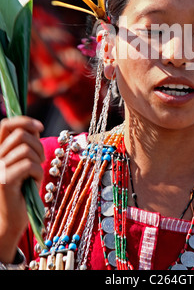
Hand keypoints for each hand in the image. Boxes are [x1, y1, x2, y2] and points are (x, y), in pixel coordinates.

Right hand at [0, 116, 44, 262]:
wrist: (11, 221)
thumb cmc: (22, 191)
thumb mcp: (24, 163)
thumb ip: (25, 145)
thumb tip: (35, 127)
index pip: (5, 124)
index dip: (24, 121)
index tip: (40, 126)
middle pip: (20, 134)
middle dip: (37, 143)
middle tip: (41, 158)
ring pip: (25, 149)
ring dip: (38, 158)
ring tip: (37, 171)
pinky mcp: (4, 181)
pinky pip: (29, 165)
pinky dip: (38, 172)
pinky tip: (34, 181)